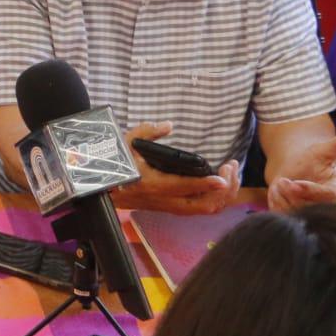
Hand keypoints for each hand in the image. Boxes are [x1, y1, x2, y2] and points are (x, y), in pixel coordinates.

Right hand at [112, 122, 239, 214]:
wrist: (104, 190)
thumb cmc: (114, 165)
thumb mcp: (125, 143)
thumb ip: (146, 132)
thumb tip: (167, 125)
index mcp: (153, 184)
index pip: (184, 186)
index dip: (206, 183)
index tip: (223, 176)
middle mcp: (165, 200)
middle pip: (204, 205)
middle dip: (224, 189)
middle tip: (231, 168)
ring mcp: (171, 207)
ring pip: (205, 210)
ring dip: (223, 195)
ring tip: (231, 175)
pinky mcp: (173, 209)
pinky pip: (201, 209)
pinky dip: (216, 199)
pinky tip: (222, 185)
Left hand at [268, 125, 335, 211]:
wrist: (295, 170)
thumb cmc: (312, 160)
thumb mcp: (324, 150)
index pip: (327, 196)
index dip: (309, 190)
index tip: (294, 183)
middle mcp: (329, 208)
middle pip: (308, 206)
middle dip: (291, 193)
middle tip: (282, 180)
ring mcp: (314, 216)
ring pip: (293, 211)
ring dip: (282, 196)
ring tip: (282, 182)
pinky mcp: (298, 220)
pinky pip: (282, 214)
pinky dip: (275, 201)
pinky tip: (278, 192)